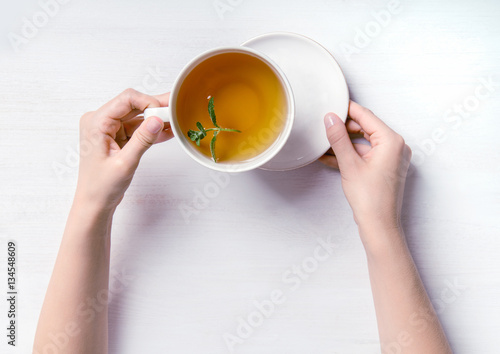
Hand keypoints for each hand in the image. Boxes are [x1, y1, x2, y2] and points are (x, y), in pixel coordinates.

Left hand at [75, 89, 172, 210]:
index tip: (164, 112)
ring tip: (175, 121)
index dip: (148, 102)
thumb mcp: (125, 163)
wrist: (95, 203)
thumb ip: (142, 140)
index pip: (126, 99)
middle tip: (176, 109)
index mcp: (96, 122)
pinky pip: (137, 128)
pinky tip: (167, 131)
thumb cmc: (101, 187)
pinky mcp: (116, 137)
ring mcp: (109, 129)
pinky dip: (151, 130)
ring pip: (137, 116)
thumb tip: (157, 120)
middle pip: (133, 105)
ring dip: (155, 119)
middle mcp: (100, 121)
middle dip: (155, 108)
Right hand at [320, 101, 411, 238]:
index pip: (366, 116)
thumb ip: (338, 138)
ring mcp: (391, 158)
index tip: (332, 106)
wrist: (379, 225)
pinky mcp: (385, 168)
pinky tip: (331, 157)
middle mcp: (395, 147)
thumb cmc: (371, 200)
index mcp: (391, 141)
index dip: (347, 110)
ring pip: (364, 142)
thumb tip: (331, 119)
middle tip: (325, 127)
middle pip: (366, 128)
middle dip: (344, 128)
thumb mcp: (349, 164)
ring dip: (344, 143)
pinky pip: (366, 154)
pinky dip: (351, 155)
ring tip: (324, 144)